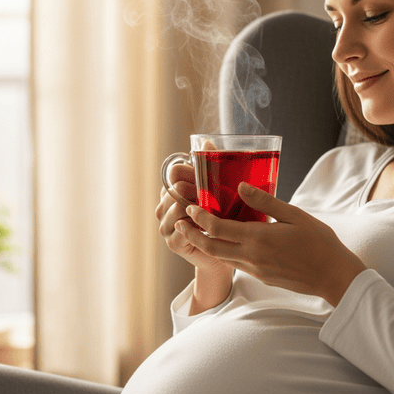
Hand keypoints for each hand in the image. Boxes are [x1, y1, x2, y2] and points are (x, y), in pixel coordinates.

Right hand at [156, 163, 234, 312]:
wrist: (228, 251)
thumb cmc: (226, 218)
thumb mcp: (220, 190)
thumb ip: (212, 167)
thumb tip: (208, 142)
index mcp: (173, 190)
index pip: (173, 171)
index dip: (190, 171)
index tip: (209, 177)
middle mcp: (165, 206)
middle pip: (174, 188)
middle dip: (194, 189)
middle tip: (214, 194)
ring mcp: (166, 224)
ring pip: (175, 207)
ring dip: (194, 206)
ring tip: (212, 208)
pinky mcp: (173, 241)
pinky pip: (179, 228)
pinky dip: (193, 224)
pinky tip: (206, 223)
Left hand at [177, 182, 366, 305]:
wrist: (333, 276)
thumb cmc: (319, 242)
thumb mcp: (294, 215)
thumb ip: (265, 202)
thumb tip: (242, 187)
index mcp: (258, 238)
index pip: (217, 228)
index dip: (199, 218)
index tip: (189, 207)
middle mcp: (251, 257)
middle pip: (211, 247)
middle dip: (192, 234)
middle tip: (179, 222)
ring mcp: (255, 270)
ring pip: (221, 258)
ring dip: (205, 245)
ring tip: (195, 232)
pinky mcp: (261, 277)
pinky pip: (236, 264)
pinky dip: (224, 253)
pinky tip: (225, 243)